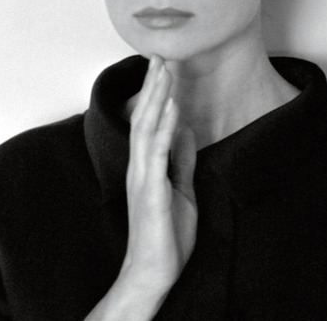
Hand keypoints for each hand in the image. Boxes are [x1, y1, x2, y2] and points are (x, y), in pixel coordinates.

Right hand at [83, 56, 197, 319]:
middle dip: (153, 85)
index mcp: (147, 165)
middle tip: (159, 54)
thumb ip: (180, 159)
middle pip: (145, 116)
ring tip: (164, 70)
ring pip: (147, 127)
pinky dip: (166, 126)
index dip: (155, 93)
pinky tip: (173, 107)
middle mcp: (140, 165)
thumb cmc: (165, 233)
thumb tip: (186, 130)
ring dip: (157, 96)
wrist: (155, 271)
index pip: (149, 121)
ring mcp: (144, 176)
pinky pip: (158, 152)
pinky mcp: (152, 190)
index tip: (162, 67)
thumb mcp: (180, 188)